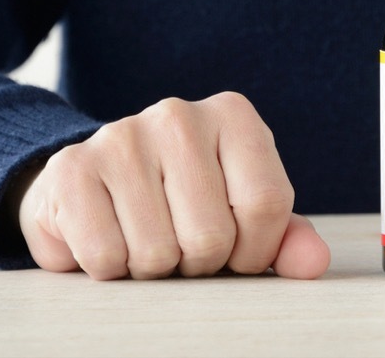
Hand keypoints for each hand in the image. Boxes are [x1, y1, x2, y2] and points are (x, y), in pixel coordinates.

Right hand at [18, 92, 330, 279]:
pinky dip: (109, 268)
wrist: (96, 186)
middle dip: (198, 262)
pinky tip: (109, 235)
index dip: (253, 251)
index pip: (267, 204)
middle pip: (211, 235)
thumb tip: (313, 264)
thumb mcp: (244, 215)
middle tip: (180, 241)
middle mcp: (179, 115)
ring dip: (152, 269)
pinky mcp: (71, 168)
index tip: (236, 250)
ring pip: (157, 253)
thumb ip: (286, 238)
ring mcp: (121, 136)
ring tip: (144, 236)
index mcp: (233, 116)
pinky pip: (106, 257)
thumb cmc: (184, 203)